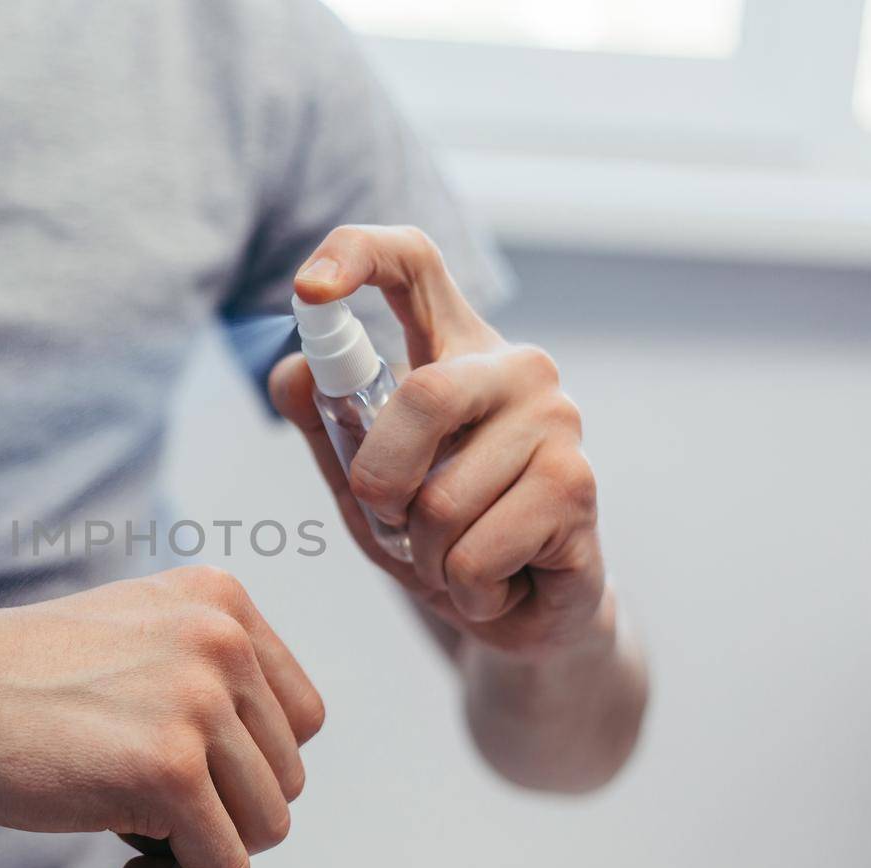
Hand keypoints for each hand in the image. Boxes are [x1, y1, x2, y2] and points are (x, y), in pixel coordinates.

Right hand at [0, 566, 323, 867]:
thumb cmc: (23, 680)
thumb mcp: (138, 638)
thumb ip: (209, 674)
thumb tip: (272, 771)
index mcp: (221, 601)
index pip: (300, 717)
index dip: (248, 769)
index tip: (182, 781)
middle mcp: (224, 640)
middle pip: (286, 776)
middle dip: (222, 814)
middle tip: (144, 814)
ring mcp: (199, 703)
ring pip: (267, 826)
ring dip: (203, 854)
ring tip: (135, 841)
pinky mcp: (170, 770)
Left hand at [270, 225, 606, 656]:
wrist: (524, 612)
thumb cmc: (443, 532)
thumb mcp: (365, 480)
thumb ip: (327, 427)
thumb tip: (292, 370)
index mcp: (455, 348)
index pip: (413, 263)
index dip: (357, 254)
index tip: (308, 288)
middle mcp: (516, 368)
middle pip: (425, 395)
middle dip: (382, 481)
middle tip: (391, 520)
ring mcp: (558, 423)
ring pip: (443, 501)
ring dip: (426, 555)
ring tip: (455, 558)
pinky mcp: (578, 489)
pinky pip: (474, 554)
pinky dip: (463, 588)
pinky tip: (493, 583)